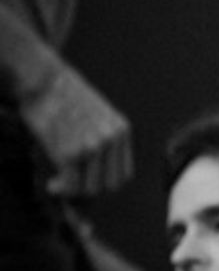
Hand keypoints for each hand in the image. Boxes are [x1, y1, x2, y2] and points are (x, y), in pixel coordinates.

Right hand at [19, 65, 132, 196]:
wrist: (41, 79)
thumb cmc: (63, 97)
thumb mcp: (96, 115)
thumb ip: (102, 141)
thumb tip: (95, 174)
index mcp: (121, 130)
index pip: (124, 174)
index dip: (106, 184)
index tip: (90, 182)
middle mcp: (111, 139)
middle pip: (110, 185)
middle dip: (91, 190)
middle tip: (73, 186)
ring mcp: (92, 146)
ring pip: (91, 188)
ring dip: (74, 191)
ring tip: (60, 183)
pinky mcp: (70, 151)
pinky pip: (71, 184)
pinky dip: (61, 189)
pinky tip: (53, 185)